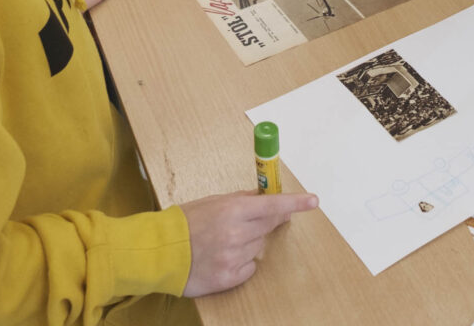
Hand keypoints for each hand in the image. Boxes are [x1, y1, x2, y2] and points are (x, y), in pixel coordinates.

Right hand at [180, 190, 318, 296]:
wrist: (160, 252)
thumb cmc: (183, 223)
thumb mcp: (212, 202)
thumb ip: (240, 200)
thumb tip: (263, 195)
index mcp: (232, 211)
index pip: (273, 205)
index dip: (295, 203)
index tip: (313, 201)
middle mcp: (236, 234)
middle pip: (269, 225)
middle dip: (266, 221)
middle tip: (247, 221)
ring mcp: (234, 257)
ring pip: (258, 246)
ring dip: (248, 242)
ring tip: (223, 241)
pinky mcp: (229, 277)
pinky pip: (250, 267)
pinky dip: (242, 262)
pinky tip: (223, 257)